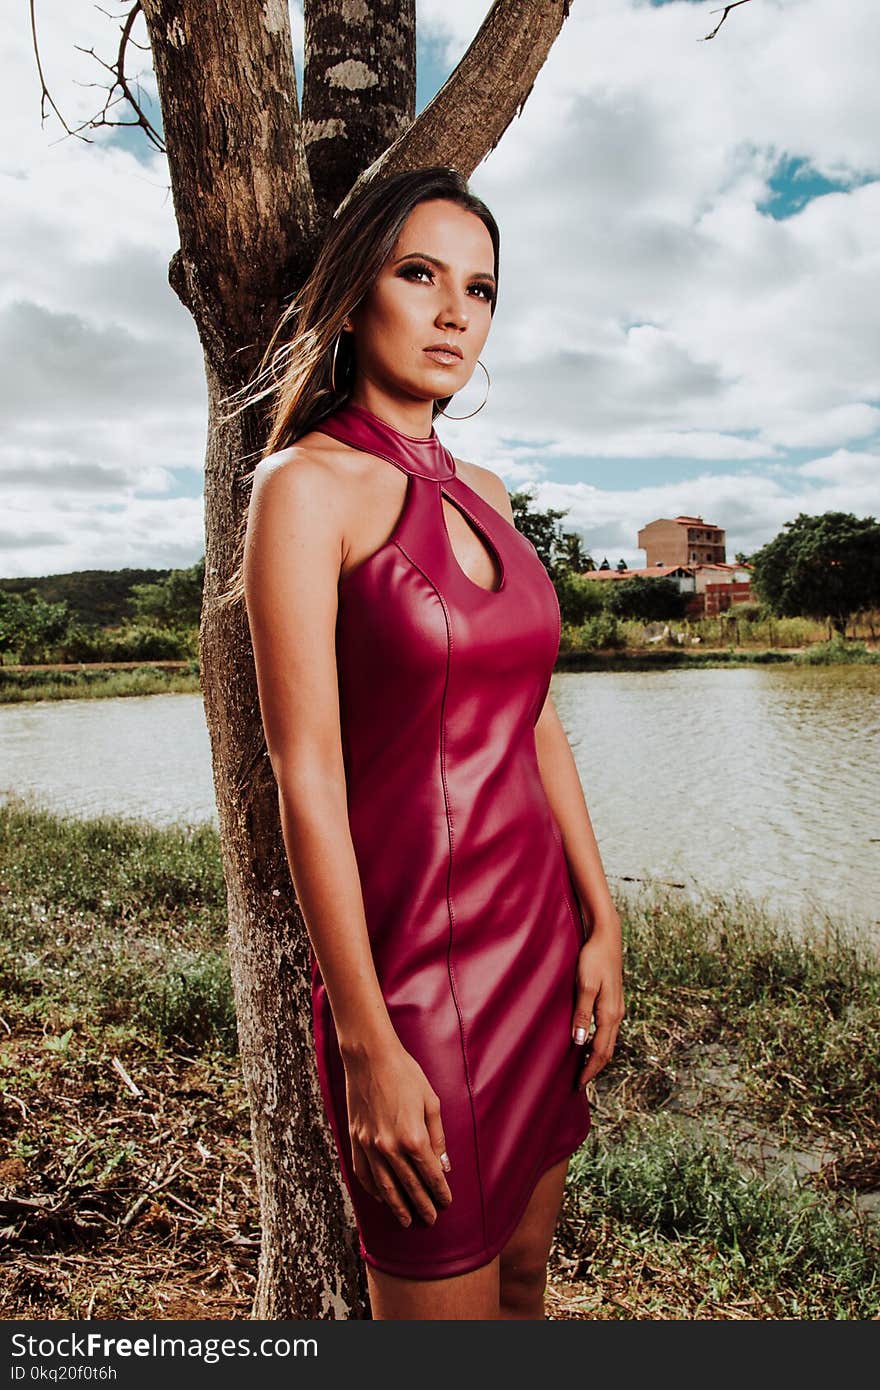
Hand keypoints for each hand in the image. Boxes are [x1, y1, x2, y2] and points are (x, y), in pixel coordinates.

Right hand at [343, 1041, 453, 1227]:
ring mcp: (369, 1146)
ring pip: (384, 1187)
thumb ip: (438, 1137)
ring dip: (397, 1206)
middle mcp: (390, 1147)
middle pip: (409, 1186)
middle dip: (421, 1205)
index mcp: (413, 1137)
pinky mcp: (355, 1140)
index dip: (439, 1191)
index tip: (446, 1203)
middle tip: (430, 1220)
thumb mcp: (431, 1102)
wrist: (370, 1057)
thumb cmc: (405, 1075)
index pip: (430, 1174)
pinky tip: (380, 1197)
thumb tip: (444, 1165)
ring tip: (406, 1220)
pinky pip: (363, 1173)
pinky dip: (372, 1189)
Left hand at [571, 918, 624, 1088]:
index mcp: (610, 1014)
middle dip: (594, 1068)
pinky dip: (598, 1042)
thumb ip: (582, 1014)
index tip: (577, 1085)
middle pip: (607, 1050)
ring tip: (582, 1068)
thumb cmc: (593, 958)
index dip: (589, 1070)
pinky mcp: (612, 1000)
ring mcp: (616, 1007)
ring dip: (596, 1056)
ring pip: (608, 1040)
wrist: (606, 936)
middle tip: (578, 1083)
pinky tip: (588, 1041)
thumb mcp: (584, 986)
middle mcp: (616, 1014)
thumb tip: (579, 1042)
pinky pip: (606, 1029)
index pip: (600, 1051)